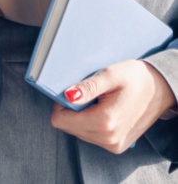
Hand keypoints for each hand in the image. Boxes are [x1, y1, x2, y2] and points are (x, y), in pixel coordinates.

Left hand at [50, 59, 176, 152]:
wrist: (160, 90)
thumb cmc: (135, 78)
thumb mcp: (109, 75)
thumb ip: (87, 87)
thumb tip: (66, 96)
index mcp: (105, 122)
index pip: (60, 121)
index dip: (59, 104)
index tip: (71, 92)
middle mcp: (109, 139)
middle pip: (68, 127)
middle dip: (71, 110)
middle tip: (86, 94)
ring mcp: (113, 145)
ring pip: (78, 132)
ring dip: (81, 116)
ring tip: (97, 100)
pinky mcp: (117, 146)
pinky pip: (90, 136)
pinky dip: (90, 122)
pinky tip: (102, 108)